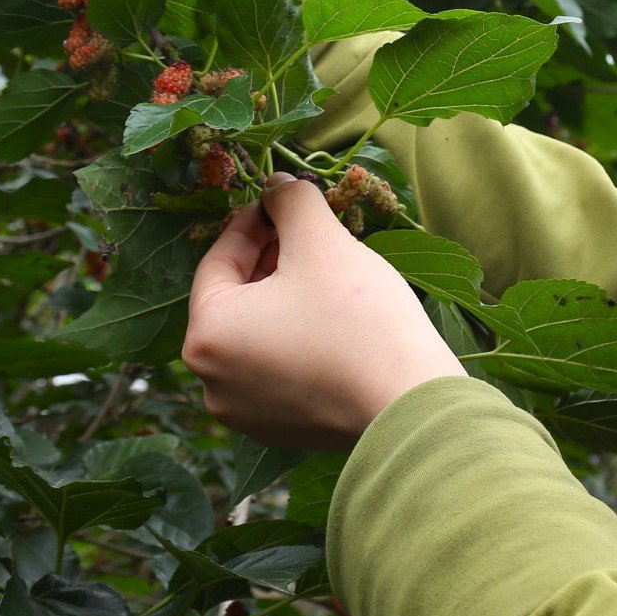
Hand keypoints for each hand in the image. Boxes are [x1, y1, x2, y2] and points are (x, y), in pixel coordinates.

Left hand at [183, 175, 466, 450]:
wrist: (410, 405)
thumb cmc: (358, 319)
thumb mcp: (321, 241)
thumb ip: (290, 202)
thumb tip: (276, 184)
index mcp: (206, 334)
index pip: (219, 259)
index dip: (254, 221)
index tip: (283, 202)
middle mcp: (211, 380)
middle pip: (235, 298)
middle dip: (270, 259)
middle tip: (308, 233)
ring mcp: (242, 412)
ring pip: (255, 333)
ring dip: (282, 297)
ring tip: (323, 272)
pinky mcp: (277, 430)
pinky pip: (275, 367)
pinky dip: (294, 337)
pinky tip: (331, 319)